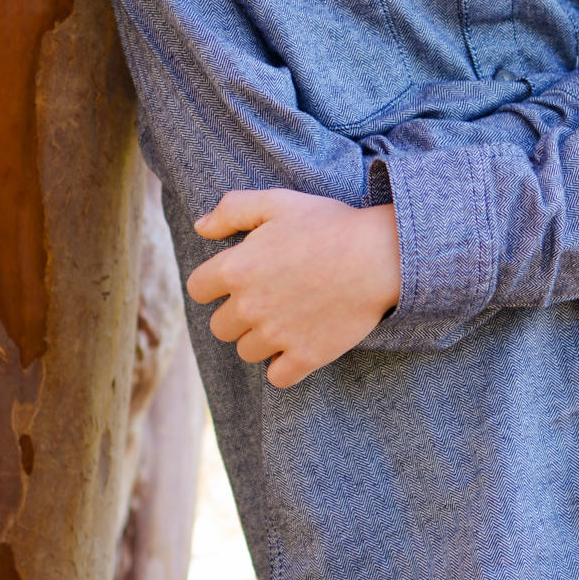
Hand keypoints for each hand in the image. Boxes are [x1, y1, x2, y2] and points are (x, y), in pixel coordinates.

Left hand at [188, 189, 400, 387]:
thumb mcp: (278, 202)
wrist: (380, 256)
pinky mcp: (305, 357)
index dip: (214, 284)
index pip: (197, 290)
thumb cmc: (330, 224)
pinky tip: (299, 343)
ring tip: (288, 317)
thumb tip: (200, 227)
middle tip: (269, 297)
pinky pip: (277, 377)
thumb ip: (232, 210)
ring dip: (261, 339)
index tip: (237, 278)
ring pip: (247, 352)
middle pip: (220, 327)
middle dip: (238, 314)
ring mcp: (277, 336)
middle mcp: (249, 306)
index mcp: (236, 269)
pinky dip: (284, 366)